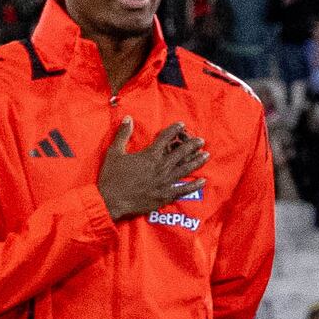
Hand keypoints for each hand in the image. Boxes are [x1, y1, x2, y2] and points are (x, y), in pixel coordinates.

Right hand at [94, 121, 209, 220]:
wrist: (111, 201)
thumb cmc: (112, 177)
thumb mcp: (114, 152)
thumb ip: (123, 134)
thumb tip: (128, 118)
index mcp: (149, 155)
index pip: (165, 138)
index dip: (174, 129)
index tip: (181, 125)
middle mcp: (161, 167)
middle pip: (180, 152)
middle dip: (192, 145)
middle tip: (201, 140)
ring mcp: (165, 182)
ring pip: (185, 169)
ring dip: (197, 161)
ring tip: (206, 155)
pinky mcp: (165, 195)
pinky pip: (183, 189)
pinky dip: (194, 185)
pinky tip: (203, 181)